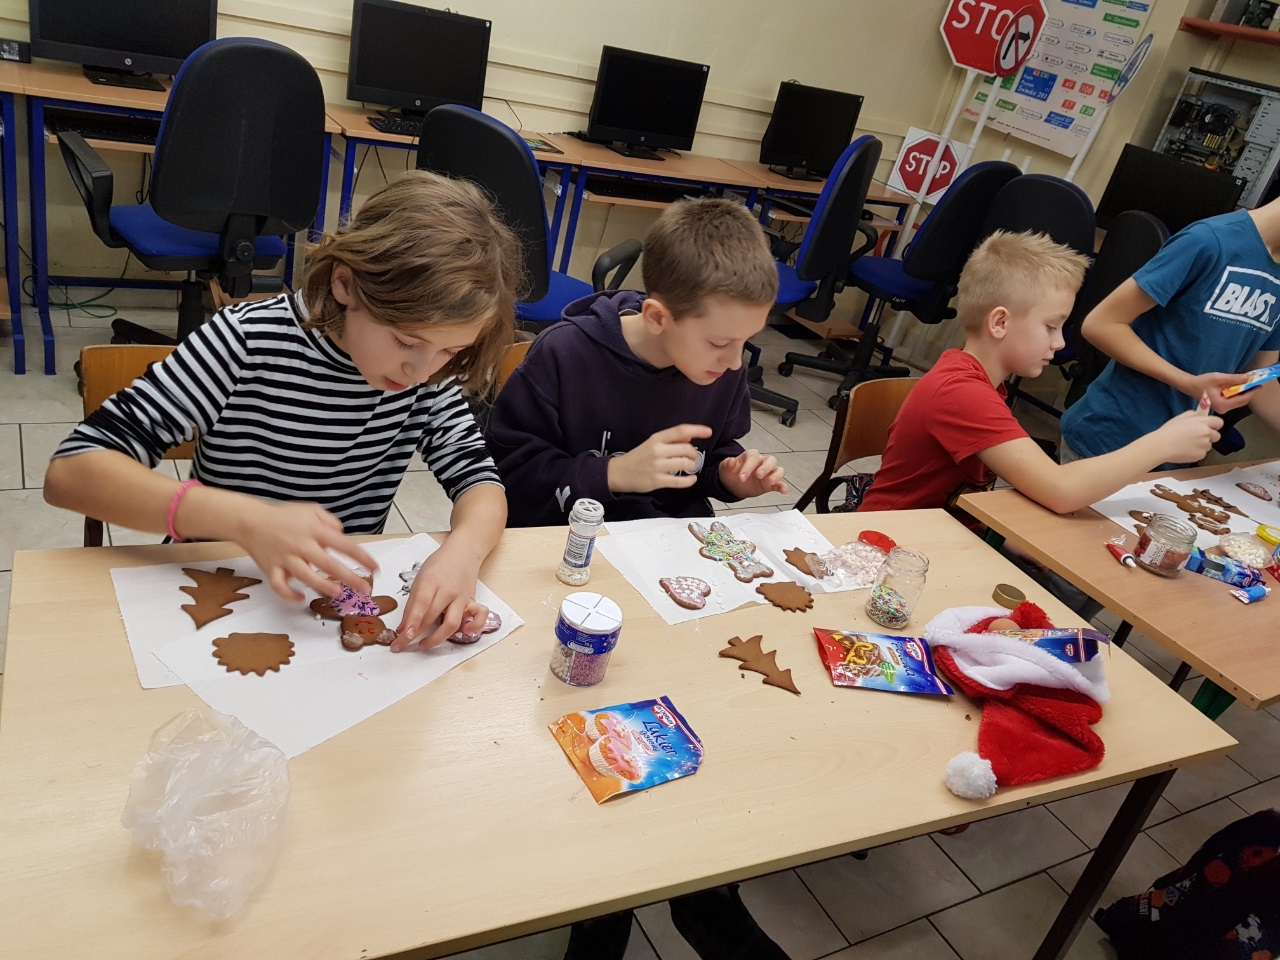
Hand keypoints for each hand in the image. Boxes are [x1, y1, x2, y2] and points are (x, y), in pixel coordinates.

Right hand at [232, 500, 378, 601]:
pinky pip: (279, 586)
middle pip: (328, 563)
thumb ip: (330, 521)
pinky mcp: (271, 569)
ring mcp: (286, 558)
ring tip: (337, 593)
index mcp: (314, 531)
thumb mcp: (311, 510)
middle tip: (365, 589)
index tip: (375, 567)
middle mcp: (301, 545)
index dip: (361, 557)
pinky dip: (289, 594)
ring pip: (305, 576)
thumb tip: (341, 534)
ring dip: (321, 585)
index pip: (344, 544)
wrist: (250, 520)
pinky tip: (300, 598)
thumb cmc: (282, 516)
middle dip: (349, 577)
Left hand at [391, 542, 486, 651]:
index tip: (402, 637)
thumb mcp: (420, 579)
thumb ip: (413, 603)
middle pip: (432, 617)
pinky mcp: (472, 602)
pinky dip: (473, 627)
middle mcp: (448, 590)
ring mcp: (462, 597)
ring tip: (424, 644)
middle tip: (402, 645)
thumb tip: (404, 627)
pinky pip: (479, 617)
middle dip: (415, 635)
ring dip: (437, 638)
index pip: (420, 606)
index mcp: (431, 581)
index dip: (412, 623)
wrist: (463, 552)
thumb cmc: (439, 565)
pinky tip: (462, 632)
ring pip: (453, 623)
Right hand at [607, 424, 712, 493]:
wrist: (618, 472)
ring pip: (685, 464)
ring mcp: (657, 466)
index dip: (697, 430)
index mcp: (656, 439)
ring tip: (690, 467)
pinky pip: (679, 481)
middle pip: (687, 449)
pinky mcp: (657, 481)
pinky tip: (691, 479)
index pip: (681, 431)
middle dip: (694, 454)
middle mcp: (657, 451)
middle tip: (693, 457)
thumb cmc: (636, 457)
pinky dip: (689, 481)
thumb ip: (670, 439)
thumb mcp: (652, 443)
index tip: (708, 432)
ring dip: (692, 466)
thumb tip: (689, 435)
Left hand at [718, 449, 787, 498]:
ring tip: (770, 481)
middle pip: (770, 460)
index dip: (748, 466)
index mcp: (751, 456)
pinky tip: (784, 491)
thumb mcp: (726, 468)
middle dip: (765, 468)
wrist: (733, 484)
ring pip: (779, 470)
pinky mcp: (770, 484)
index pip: (753, 457)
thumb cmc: (731, 473)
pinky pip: (780, 484)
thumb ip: (727, 464)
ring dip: (776, 475)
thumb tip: (730, 461)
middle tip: (758, 475)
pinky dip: (783, 487)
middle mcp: (762, 463)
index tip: (741, 477)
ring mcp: (768, 473)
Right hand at [1153, 410, 1222, 464]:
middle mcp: (1206, 433)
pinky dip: (1196, 453)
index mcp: (1202, 422)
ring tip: (1187, 445)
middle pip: (1217, 436)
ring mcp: (1204, 445)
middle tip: (1197, 438)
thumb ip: (1191, 414)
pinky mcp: (1201, 455)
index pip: (1219, 422)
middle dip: (1209, 437)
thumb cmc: (1168, 432)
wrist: (1161, 446)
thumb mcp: (1179, 418)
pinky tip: (1185, 451)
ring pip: (1208, 446)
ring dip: (1201, 446)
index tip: (1210, 428)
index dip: (1214, 426)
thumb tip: (1197, 414)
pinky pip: (1202, 454)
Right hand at [1181, 371, 1254, 413]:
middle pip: (1242, 402)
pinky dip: (1238, 394)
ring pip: (1238, 401)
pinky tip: (1239, 387)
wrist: (1189, 386)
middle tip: (1255, 383)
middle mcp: (1223, 409)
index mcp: (1222, 404)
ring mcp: (1222, 408)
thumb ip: (1234, 378)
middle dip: (1249, 392)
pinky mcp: (1221, 406)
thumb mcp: (1218, 378)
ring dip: (1244, 393)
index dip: (1252, 392)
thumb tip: (1248, 378)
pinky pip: (1233, 401)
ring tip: (1248, 383)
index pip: (1242, 399)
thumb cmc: (1201, 382)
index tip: (1259, 384)